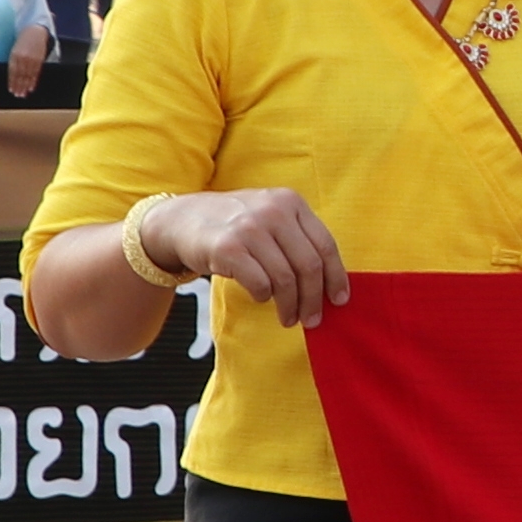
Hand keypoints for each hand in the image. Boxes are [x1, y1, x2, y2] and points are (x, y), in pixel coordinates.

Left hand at [6, 43, 49, 97]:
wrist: (35, 31)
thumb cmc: (23, 41)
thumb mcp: (15, 49)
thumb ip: (14, 61)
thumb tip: (13, 76)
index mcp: (15, 55)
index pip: (12, 71)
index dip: (12, 82)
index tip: (11, 90)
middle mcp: (23, 58)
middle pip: (20, 75)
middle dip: (19, 86)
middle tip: (18, 95)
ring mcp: (32, 59)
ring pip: (28, 76)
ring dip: (25, 86)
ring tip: (24, 94)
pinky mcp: (39, 60)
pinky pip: (36, 73)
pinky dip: (33, 81)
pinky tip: (31, 87)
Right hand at [139, 185, 345, 323]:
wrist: (182, 220)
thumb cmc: (234, 226)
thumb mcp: (269, 216)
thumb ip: (297, 239)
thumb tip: (330, 284)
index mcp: (290, 202)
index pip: (325, 245)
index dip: (336, 277)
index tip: (339, 300)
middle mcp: (272, 210)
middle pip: (308, 266)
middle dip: (314, 299)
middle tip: (312, 320)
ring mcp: (249, 227)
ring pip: (286, 279)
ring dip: (290, 306)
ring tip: (288, 319)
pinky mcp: (228, 248)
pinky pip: (259, 284)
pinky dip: (263, 296)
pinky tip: (260, 297)